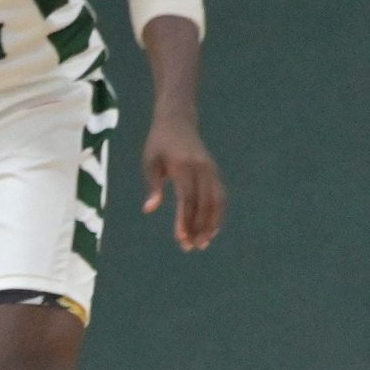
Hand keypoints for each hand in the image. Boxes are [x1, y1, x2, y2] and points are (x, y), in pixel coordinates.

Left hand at [141, 119, 225, 250]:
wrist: (178, 122)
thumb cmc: (159, 144)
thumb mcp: (150, 161)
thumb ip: (153, 185)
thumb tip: (149, 209)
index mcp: (183, 167)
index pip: (187, 200)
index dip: (185, 221)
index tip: (181, 239)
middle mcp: (201, 169)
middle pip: (204, 204)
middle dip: (198, 228)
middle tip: (190, 247)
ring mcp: (211, 171)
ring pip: (216, 202)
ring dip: (211, 225)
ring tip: (202, 243)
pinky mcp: (215, 172)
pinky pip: (220, 196)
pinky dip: (218, 214)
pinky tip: (211, 229)